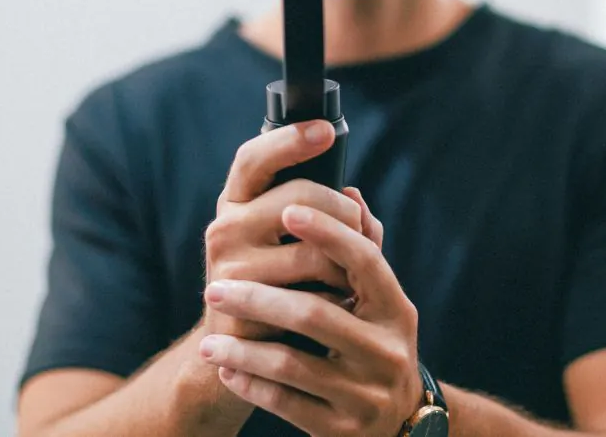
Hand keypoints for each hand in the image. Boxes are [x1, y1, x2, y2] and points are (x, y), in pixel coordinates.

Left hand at [198, 196, 422, 436]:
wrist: (398, 424)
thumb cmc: (374, 343)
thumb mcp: (379, 303)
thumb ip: (362, 249)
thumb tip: (347, 192)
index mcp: (396, 310)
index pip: (365, 260)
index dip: (328, 232)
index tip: (288, 210)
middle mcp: (387, 350)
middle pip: (315, 313)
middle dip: (257, 298)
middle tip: (213, 287)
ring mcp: (366, 394)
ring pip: (292, 364)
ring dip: (243, 350)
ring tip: (207, 342)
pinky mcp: (342, 430)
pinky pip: (286, 403)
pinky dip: (251, 385)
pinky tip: (226, 371)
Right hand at [202, 120, 371, 341]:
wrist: (242, 353)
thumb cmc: (283, 284)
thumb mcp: (298, 240)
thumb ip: (332, 214)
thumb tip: (357, 199)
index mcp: (237, 203)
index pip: (254, 158)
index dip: (289, 140)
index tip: (326, 131)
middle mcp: (224, 228)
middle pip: (301, 197)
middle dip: (344, 212)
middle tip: (358, 232)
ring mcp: (229, 270)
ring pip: (314, 251)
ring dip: (347, 264)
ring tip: (351, 276)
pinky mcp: (243, 309)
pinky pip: (313, 296)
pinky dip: (337, 299)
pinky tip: (338, 304)